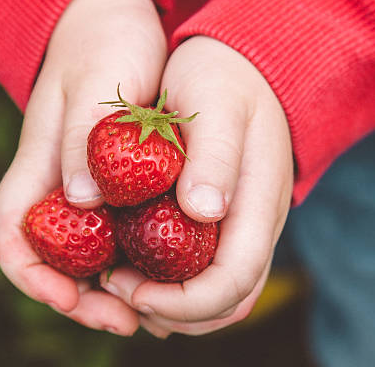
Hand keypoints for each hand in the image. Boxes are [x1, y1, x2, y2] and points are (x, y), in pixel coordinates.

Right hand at [0, 0, 166, 335]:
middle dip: (83, 298)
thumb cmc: (102, 43)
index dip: (35, 277)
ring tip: (156, 310)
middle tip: (129, 320)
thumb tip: (82, 201)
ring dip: (114, 287)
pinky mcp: (115, 180)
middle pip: (54, 259)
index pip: (13, 236)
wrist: (114, 21)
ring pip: (89, 253)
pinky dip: (137, 259)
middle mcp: (58, 184)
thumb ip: (84, 139)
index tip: (71, 298)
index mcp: (38, 165)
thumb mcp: (95, 82)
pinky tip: (171, 270)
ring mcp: (85, 185)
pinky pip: (119, 231)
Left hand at [99, 36, 293, 336]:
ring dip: (171, 304)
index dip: (182, 302)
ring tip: (120, 280)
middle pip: (227, 302)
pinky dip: (174, 284)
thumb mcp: (215, 102)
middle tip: (116, 286)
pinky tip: (136, 265)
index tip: (130, 286)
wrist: (242, 63)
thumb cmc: (223, 76)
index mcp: (258, 203)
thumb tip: (203, 212)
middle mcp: (258, 225)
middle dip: (172, 311)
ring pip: (220, 296)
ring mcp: (245, 225)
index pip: (232, 282)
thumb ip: (214, 156)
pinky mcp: (227, 219)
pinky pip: (208, 271)